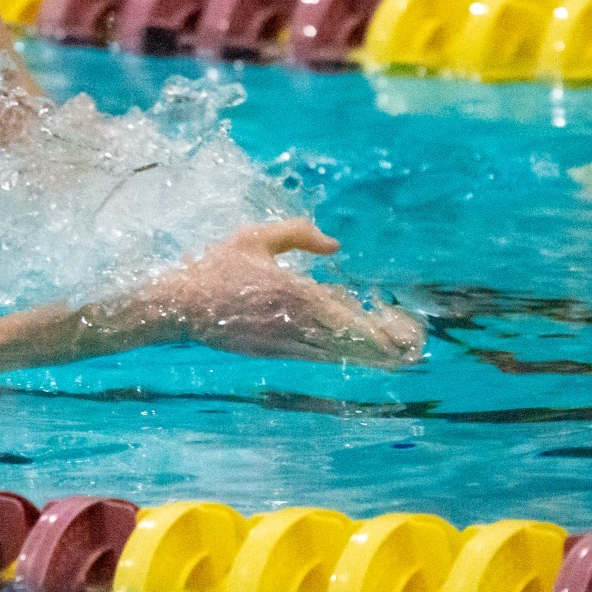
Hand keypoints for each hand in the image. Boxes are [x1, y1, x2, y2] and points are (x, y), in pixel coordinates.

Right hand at [150, 220, 423, 368]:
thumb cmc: (216, 268)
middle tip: (410, 335)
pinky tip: (348, 333)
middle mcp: (297, 327)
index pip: (356, 322)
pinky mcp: (277, 354)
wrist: (181, 308)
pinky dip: (343, 347)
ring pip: (343, 356)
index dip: (387, 328)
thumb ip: (298, 234)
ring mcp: (287, 345)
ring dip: (369, 350)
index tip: (403, 318)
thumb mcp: (254, 238)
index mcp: (297, 296)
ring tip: (391, 340)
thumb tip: (335, 245)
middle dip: (390, 344)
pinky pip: (321, 355)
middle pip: (357, 347)